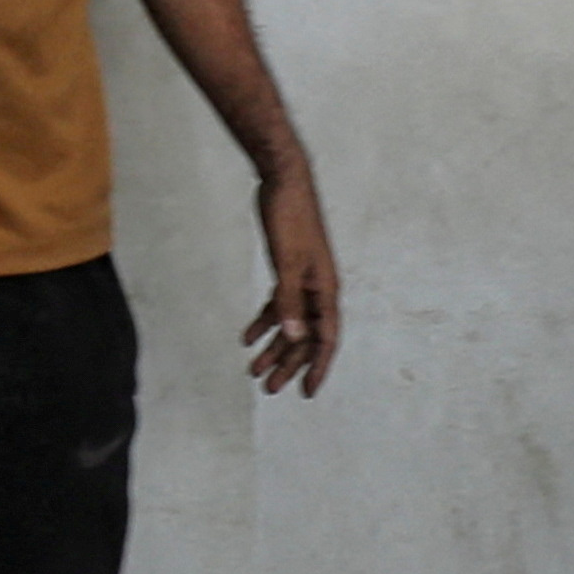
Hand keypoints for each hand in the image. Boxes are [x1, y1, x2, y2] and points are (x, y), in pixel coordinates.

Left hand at [248, 166, 339, 396]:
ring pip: (291, 324)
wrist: (283, 181)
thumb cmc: (290, 218)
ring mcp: (304, 280)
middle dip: (288, 364)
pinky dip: (265, 322)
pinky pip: (279, 305)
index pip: (325, 339)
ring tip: (253, 369)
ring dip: (274, 347)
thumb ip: (289, 301)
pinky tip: (248, 337)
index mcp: (325, 289)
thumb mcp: (287, 263)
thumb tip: (296, 338)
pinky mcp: (288, 270)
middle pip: (305, 337)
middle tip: (267, 388)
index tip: (306, 392)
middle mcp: (318, 289)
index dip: (316, 367)